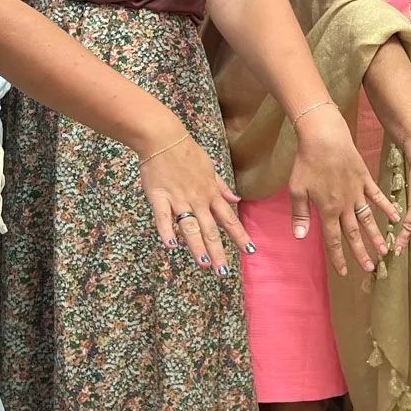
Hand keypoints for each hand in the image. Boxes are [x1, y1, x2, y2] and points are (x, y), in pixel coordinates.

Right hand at [138, 132, 247, 272]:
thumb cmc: (187, 153)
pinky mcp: (159, 197)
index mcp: (211, 194)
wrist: (164, 138)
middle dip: (218, 251)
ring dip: (197, 246)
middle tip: (224, 271)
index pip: (229, 219)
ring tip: (204, 263)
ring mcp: (178, 199)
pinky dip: (167, 230)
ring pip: (190, 227)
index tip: (250, 251)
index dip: (240, 236)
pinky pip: (163, 217)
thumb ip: (222, 188)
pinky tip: (171, 245)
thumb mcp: (210, 169)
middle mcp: (198, 200)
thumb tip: (235, 200)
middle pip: (211, 229)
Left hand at [290, 106, 398, 276]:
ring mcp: (357, 192)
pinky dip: (386, 208)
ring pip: (368, 219)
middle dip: (361, 253)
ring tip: (385, 251)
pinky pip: (377, 197)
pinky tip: (395, 218)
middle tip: (370, 269)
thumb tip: (300, 237)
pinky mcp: (365, 179)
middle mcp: (345, 205)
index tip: (344, 273)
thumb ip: (300, 214)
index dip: (338, 257)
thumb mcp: (297, 189)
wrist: (325, 137)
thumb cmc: (307, 162)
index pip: (333, 240)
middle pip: (354, 234)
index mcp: (327, 210)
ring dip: (376, 236)